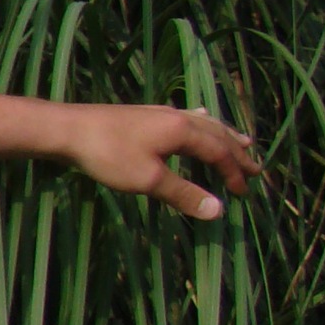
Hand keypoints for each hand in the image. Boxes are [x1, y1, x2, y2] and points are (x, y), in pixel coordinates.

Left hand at [60, 103, 259, 219]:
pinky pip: (182, 117)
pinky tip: (195, 117)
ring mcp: (158, 113)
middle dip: (237, 151)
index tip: (244, 193)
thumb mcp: (148, 180)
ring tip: (241, 139)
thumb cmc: (107, 154)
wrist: (67, 129)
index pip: (219, 152)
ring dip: (222, 134)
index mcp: (182, 130)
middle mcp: (176, 117)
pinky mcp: (143, 115)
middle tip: (257, 166)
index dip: (233, 173)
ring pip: (201, 123)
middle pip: (216, 134)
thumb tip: (219, 211)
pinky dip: (198, 121)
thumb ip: (184, 194)